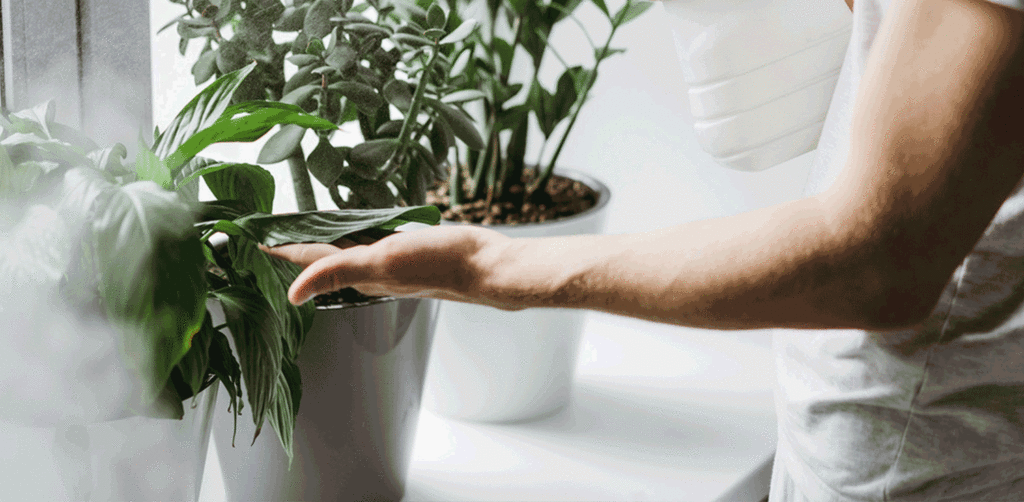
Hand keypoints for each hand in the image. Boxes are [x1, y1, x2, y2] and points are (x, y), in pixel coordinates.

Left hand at [261, 225, 507, 305]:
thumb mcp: (383, 261)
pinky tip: (350, 223)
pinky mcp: (403, 249)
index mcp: (356, 272)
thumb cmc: (439, 264)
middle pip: (319, 254)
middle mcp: (366, 269)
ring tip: (296, 223)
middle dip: (292, 243)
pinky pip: (367, 239)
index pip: (306, 259)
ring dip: (318, 237)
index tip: (249, 237)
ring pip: (342, 247)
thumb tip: (292, 295)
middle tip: (265, 227)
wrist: (484, 265)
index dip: (277, 248)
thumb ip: (337, 272)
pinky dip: (351, 230)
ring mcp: (385, 260)